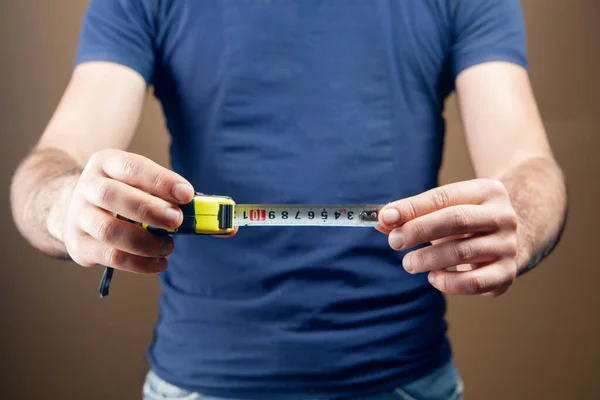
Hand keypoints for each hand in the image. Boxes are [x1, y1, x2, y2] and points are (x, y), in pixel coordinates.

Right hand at [63, 149, 194, 273]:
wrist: (79, 208)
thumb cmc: (123, 193)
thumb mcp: (138, 181)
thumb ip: (163, 191)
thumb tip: (194, 208)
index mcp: (106, 163)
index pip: (131, 167)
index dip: (160, 181)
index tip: (187, 194)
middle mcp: (87, 187)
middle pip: (111, 195)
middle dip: (149, 209)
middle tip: (176, 220)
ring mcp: (79, 217)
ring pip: (108, 230)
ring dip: (145, 242)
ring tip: (169, 246)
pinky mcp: (79, 245)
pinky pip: (110, 256)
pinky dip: (139, 263)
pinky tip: (159, 262)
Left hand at [377, 179, 518, 295]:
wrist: (509, 240)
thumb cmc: (466, 223)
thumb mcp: (443, 211)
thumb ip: (413, 214)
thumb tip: (382, 220)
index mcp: (487, 191)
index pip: (443, 197)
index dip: (412, 208)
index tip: (385, 218)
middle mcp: (503, 216)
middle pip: (456, 220)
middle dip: (419, 231)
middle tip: (394, 242)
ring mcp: (508, 246)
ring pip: (461, 252)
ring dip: (427, 259)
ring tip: (409, 263)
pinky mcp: (507, 274)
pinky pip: (474, 282)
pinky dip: (448, 282)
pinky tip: (433, 277)